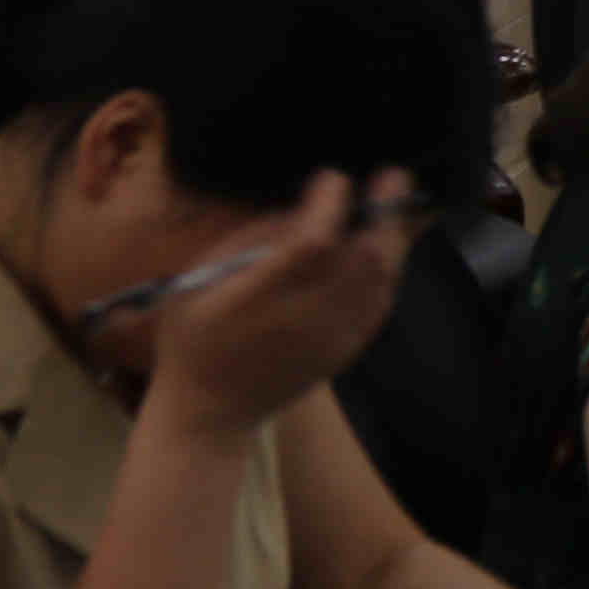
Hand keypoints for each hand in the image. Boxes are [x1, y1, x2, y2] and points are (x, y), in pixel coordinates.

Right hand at [130, 172, 422, 442]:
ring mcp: (335, 335)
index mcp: (264, 294)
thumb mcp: (199, 279)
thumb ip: (252, 240)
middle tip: (392, 176)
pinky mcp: (348, 350)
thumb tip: (301, 209)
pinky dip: (389, 269)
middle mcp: (308, 313)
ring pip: (383, 277)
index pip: (314, 240)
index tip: (332, 178)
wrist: (210, 412)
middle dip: (384, 210)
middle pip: (366, 256)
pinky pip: (382, 301)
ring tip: (391, 207)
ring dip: (393, 236)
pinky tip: (383, 250)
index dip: (331, 203)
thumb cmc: (194, 338)